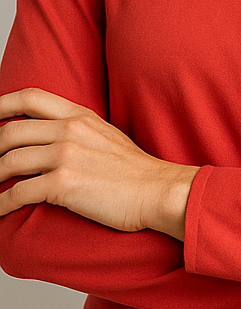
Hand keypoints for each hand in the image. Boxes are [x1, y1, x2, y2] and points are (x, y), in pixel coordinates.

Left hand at [0, 87, 198, 239]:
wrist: (157, 190)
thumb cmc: (133, 170)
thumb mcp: (105, 136)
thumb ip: (76, 131)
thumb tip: (46, 140)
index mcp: (80, 116)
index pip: (31, 97)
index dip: (2, 104)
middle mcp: (71, 130)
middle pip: (11, 132)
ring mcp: (67, 156)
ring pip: (9, 161)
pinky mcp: (64, 184)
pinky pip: (18, 193)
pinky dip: (1, 205)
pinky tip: (0, 210)